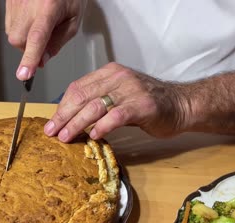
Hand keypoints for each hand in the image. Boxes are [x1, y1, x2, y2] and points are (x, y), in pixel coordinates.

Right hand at [5, 0, 84, 80]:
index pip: (37, 37)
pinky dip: (20, 27)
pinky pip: (9, 23)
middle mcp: (29, 3)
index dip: (30, 58)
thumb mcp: (73, 19)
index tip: (24, 74)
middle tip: (43, 39)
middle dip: (28, 48)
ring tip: (38, 23)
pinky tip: (31, 17)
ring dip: (24, 37)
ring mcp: (16, 1)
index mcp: (49, 7)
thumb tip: (42, 61)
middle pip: (18, 40)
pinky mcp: (9, 1)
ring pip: (12, 34)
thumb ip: (58, 42)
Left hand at [43, 62, 191, 141]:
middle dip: (64, 116)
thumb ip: (98, 103)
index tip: (52, 122)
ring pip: (95, 106)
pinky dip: (103, 126)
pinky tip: (93, 136)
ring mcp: (131, 90)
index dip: (62, 106)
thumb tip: (71, 118)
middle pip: (82, 96)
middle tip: (52, 131)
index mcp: (109, 73)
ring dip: (77, 123)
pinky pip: (117, 115)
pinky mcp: (143, 105)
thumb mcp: (120, 96)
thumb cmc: (148, 103)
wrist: (182, 104)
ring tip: (65, 137)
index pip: (77, 87)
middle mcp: (118, 77)